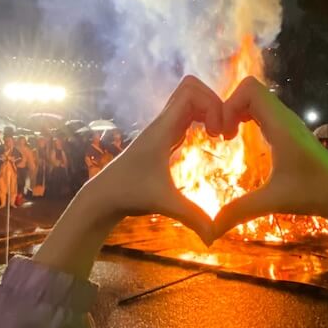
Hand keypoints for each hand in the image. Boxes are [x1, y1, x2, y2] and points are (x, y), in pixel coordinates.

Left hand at [35, 76, 222, 277]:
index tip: (218, 133)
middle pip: (193, 89)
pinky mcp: (164, 138)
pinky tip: (211, 141)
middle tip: (224, 132)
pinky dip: (204, 120)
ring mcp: (162, 129)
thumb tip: (214, 238)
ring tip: (221, 136)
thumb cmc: (128, 194)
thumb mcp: (164, 204)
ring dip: (211, 111)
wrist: (103, 196)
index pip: (190, 91)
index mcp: (162, 128)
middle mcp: (162, 123)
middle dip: (216, 103)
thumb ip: (191, 217)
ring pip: (190, 101)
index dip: (213, 104)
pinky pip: (188, 115)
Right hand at [211, 78, 327, 259]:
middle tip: (221, 135)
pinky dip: (248, 118)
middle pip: (250, 91)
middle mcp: (284, 118)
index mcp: (280, 125)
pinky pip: (263, 112)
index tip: (222, 133)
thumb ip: (239, 212)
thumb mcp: (271, 201)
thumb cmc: (311, 194)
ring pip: (257, 100)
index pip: (250, 89)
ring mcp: (288, 123)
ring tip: (228, 137)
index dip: (229, 104)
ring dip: (238, 112)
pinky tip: (243, 140)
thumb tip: (210, 230)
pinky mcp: (290, 131)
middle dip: (229, 107)